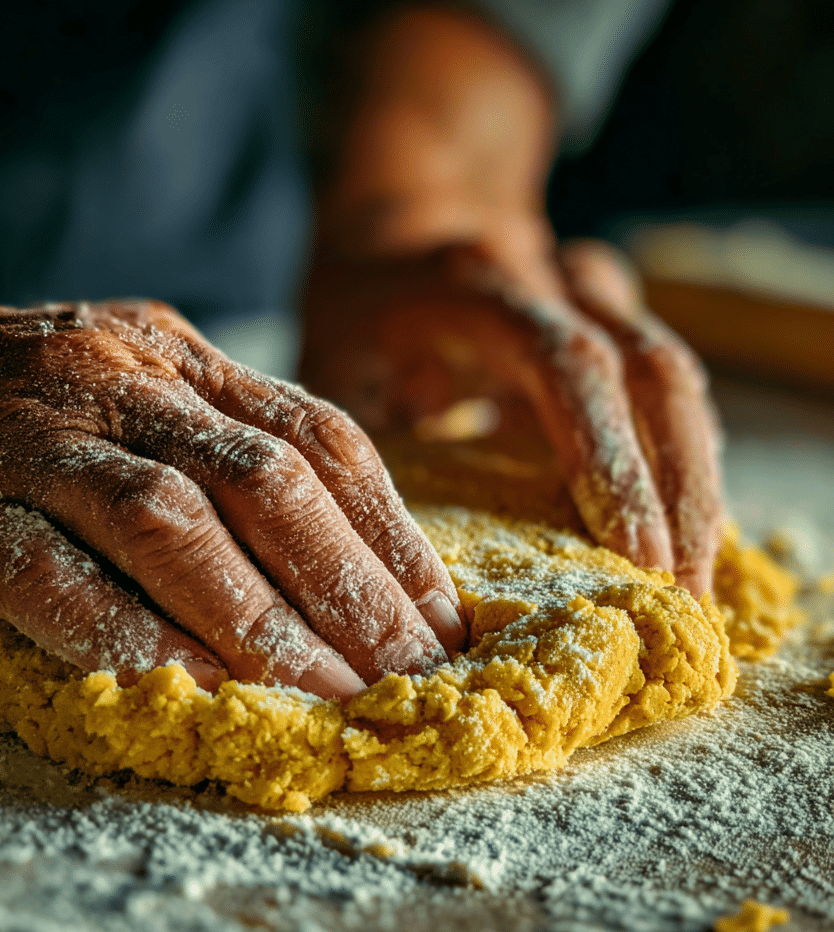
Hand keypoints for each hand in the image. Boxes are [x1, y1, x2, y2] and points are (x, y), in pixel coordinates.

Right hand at [0, 250, 466, 697]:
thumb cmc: (1, 400)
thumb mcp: (129, 385)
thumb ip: (218, 449)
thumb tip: (328, 561)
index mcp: (178, 355)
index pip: (320, 440)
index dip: (393, 535)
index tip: (443, 619)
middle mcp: (121, 380)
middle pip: (270, 483)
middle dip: (355, 587)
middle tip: (414, 676)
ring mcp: (37, 441)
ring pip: (177, 525)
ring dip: (267, 622)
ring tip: (335, 698)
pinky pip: (59, 582)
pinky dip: (136, 640)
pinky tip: (196, 694)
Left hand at [301, 8, 723, 595]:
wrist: (398, 240)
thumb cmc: (356, 318)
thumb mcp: (331, 368)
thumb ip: (368, 435)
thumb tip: (425, 535)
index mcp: (475, 284)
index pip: (564, 362)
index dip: (604, 456)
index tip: (633, 551)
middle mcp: (551, 279)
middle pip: (650, 372)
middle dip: (679, 487)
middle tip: (685, 593)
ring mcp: (595, 299)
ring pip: (674, 382)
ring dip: (696, 484)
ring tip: (698, 585)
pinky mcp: (614, 330)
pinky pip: (668, 397)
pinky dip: (682, 467)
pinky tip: (685, 539)